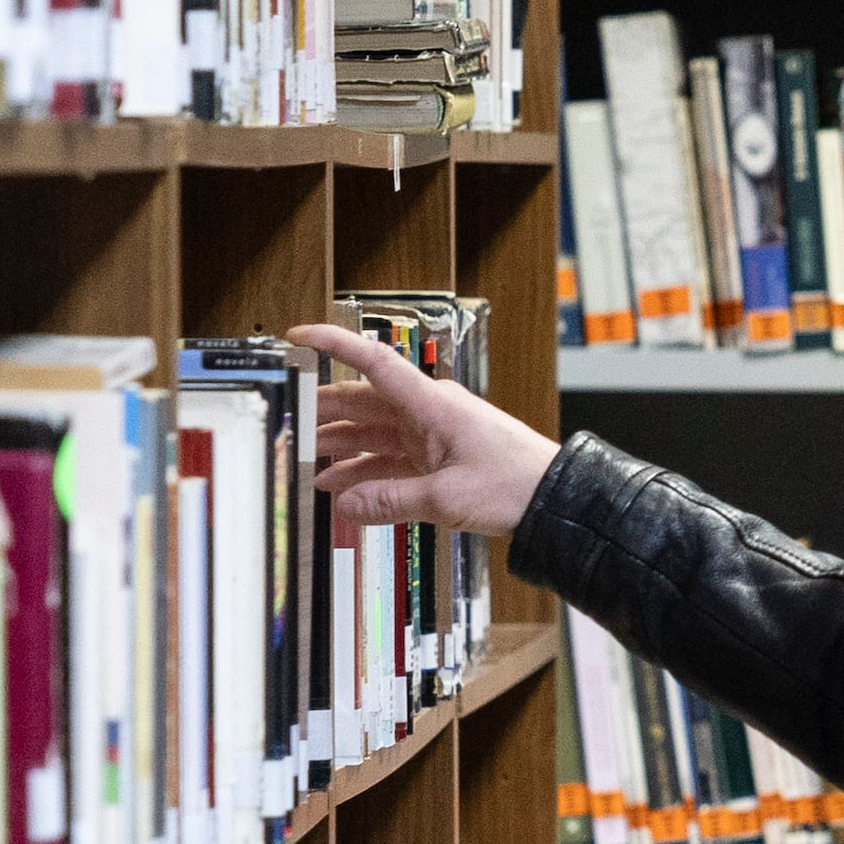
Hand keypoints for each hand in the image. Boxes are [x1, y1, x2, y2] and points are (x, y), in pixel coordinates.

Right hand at [290, 322, 558, 537]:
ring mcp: (431, 434)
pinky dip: (365, 472)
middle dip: (323, 413)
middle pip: (363, 403)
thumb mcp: (445, 498)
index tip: (298, 339)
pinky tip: (343, 489)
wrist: (554, 500)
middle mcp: (427, 412)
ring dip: (341, 449)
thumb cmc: (514, 483)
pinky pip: (390, 459)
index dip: (334, 346)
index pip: (373, 362)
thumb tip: (346, 505)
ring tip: (308, 466)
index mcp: (430, 404)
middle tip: (289, 427)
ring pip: (373, 434)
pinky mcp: (437, 458)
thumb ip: (390, 501)